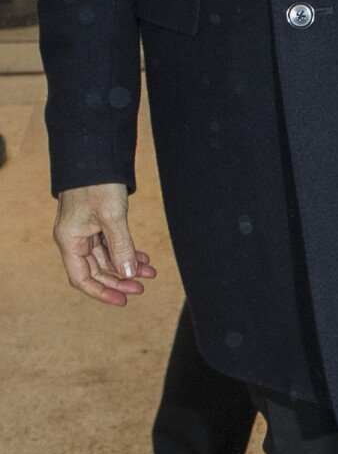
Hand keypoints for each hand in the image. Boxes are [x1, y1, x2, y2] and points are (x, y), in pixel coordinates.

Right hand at [53, 183, 154, 305]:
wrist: (96, 153)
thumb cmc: (99, 182)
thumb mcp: (113, 216)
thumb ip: (121, 246)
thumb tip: (129, 274)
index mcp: (70, 240)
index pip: (82, 278)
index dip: (103, 292)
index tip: (124, 299)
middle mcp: (74, 238)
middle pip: (96, 270)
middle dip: (120, 279)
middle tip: (143, 286)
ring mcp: (85, 230)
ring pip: (106, 257)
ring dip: (127, 264)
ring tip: (150, 271)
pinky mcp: (96, 221)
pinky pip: (110, 243)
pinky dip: (126, 250)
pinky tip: (142, 256)